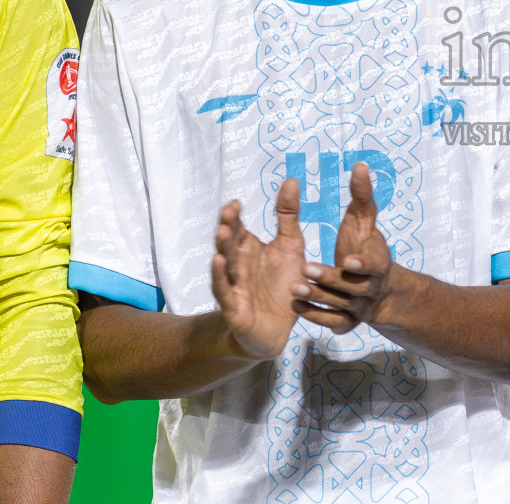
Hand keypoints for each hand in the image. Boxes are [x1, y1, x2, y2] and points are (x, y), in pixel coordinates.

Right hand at [211, 178, 306, 360]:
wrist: (278, 329)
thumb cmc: (282, 285)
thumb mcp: (290, 247)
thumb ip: (288, 216)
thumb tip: (290, 179)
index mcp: (249, 249)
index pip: (238, 228)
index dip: (234, 216)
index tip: (235, 202)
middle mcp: (238, 265)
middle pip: (229, 243)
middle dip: (228, 227)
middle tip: (228, 211)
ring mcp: (234, 286)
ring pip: (225, 265)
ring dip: (223, 249)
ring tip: (222, 232)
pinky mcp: (235, 307)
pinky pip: (225, 291)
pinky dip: (221, 278)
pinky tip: (219, 263)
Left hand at [292, 162, 394, 334]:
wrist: (380, 289)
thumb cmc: (367, 247)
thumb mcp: (365, 222)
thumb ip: (362, 196)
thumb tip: (359, 165)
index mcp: (379, 264)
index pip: (374, 267)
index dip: (363, 265)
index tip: (348, 261)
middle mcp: (371, 288)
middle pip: (353, 288)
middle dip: (330, 279)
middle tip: (307, 268)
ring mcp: (360, 308)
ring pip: (339, 306)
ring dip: (318, 297)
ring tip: (295, 288)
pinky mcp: (348, 323)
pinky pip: (333, 323)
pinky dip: (316, 316)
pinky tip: (297, 306)